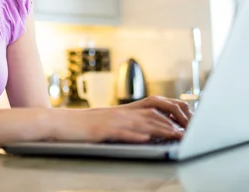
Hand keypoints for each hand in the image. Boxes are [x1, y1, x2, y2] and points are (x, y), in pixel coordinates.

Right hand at [52, 96, 190, 143]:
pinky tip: (146, 138)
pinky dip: (135, 135)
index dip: (170, 117)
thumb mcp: (108, 122)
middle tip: (187, 132)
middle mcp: (120, 113)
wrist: (60, 123)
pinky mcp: (102, 131)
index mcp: (123, 111)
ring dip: (160, 130)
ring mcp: (112, 121)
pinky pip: (122, 133)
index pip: (152, 111)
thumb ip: (127, 124)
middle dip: (171, 125)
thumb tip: (147, 131)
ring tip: (175, 135)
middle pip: (151, 117)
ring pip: (141, 123)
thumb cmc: (84, 125)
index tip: (185, 125)